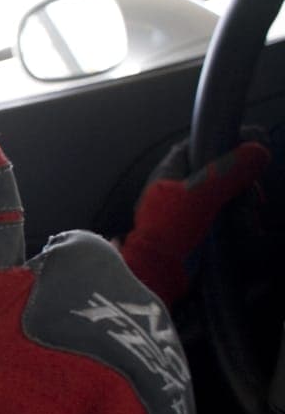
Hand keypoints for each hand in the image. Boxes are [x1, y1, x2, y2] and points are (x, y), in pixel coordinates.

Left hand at [121, 138, 268, 304]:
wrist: (155, 272)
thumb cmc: (169, 230)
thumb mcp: (200, 195)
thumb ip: (227, 172)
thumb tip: (258, 149)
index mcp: (168, 172)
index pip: (198, 145)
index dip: (223, 141)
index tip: (249, 144)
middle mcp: (175, 187)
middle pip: (216, 171)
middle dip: (240, 180)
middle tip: (254, 193)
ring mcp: (185, 210)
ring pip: (223, 195)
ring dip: (241, 203)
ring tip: (250, 216)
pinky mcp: (195, 230)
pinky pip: (222, 217)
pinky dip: (237, 220)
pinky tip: (247, 229)